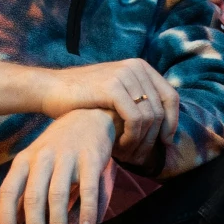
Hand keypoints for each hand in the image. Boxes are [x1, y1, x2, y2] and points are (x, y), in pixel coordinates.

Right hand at [0, 55, 177, 162]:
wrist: (51, 91)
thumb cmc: (83, 100)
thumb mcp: (116, 95)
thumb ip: (138, 101)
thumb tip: (166, 124)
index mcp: (140, 67)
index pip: (171, 97)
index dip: (172, 122)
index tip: (165, 143)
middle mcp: (135, 67)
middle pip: (162, 110)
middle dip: (154, 138)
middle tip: (140, 156)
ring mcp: (125, 75)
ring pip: (150, 118)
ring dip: (141, 142)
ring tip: (127, 154)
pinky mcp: (113, 87)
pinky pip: (137, 120)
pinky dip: (131, 138)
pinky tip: (119, 147)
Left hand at [0, 108, 116, 223]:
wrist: (89, 115)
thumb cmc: (59, 148)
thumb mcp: (36, 161)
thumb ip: (26, 189)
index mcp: (25, 160)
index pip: (9, 189)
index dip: (6, 214)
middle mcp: (43, 157)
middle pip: (33, 197)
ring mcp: (67, 157)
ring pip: (58, 195)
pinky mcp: (91, 159)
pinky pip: (89, 189)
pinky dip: (87, 210)